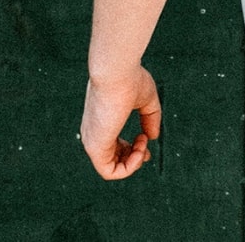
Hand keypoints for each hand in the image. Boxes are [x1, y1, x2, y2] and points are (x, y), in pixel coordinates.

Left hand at [80, 64, 161, 178]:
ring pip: (111, 169)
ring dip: (134, 162)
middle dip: (134, 159)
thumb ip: (150, 118)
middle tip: (147, 148)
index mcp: (102, 121)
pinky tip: (140, 149)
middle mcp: (93, 133)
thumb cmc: (129, 79)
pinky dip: (129, 167)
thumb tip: (152, 137)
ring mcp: (92, 141)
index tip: (146, 138)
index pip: (112, 146)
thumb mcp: (145, 99)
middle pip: (112, 160)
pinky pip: (110, 172)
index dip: (132, 150)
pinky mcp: (95, 146)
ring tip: (143, 142)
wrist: (115, 71)